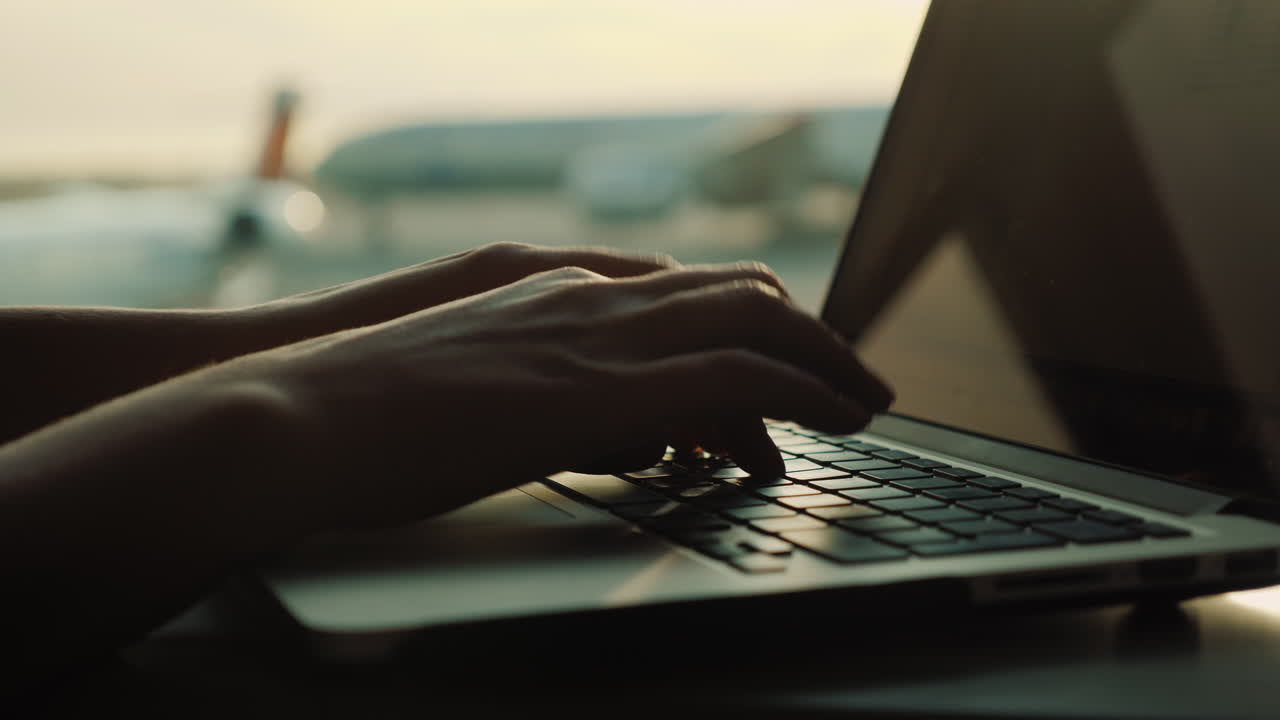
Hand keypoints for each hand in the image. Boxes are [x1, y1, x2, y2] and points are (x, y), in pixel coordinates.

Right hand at [243, 261, 892, 531]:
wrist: (298, 413)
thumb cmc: (362, 415)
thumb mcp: (466, 388)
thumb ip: (538, 390)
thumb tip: (603, 429)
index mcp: (550, 286)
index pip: (681, 288)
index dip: (746, 319)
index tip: (783, 355)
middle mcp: (586, 295)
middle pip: (736, 292)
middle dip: (806, 335)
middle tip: (849, 379)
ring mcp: (597, 336)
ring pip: (756, 321)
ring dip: (822, 361)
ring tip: (864, 403)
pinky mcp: (604, 390)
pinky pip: (737, 377)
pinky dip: (801, 393)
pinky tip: (833, 422)